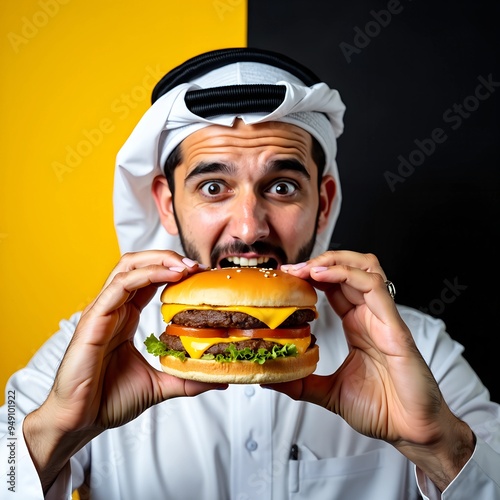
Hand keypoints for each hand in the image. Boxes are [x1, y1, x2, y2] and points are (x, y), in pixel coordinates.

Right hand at [24, 250, 223, 490]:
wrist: (80, 421)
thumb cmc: (109, 400)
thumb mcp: (159, 385)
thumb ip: (186, 379)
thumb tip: (218, 381)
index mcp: (126, 317)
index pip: (149, 281)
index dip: (174, 271)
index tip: (201, 275)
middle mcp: (114, 309)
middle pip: (138, 265)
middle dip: (168, 259)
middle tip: (196, 266)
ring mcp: (103, 311)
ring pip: (128, 268)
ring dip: (159, 261)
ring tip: (186, 266)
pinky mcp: (93, 319)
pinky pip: (119, 286)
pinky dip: (145, 275)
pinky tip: (168, 276)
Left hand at [274, 251, 473, 489]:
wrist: (412, 431)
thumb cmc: (382, 409)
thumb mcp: (329, 392)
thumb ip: (302, 383)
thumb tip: (271, 379)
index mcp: (357, 325)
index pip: (334, 286)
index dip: (311, 275)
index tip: (286, 277)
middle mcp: (370, 316)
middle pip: (348, 269)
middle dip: (319, 262)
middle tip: (292, 270)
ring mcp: (383, 318)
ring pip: (365, 268)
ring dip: (334, 261)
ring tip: (307, 268)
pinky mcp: (394, 327)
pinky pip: (374, 288)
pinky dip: (347, 275)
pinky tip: (323, 276)